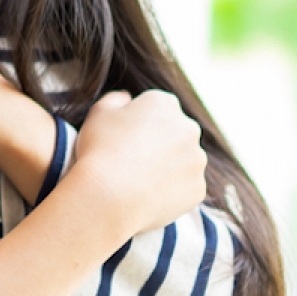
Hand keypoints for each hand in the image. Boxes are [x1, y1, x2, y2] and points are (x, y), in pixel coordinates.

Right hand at [71, 90, 206, 236]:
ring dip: (167, 165)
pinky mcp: (198, 188)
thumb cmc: (99, 150)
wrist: (108, 196)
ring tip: (137, 179)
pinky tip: (147, 193)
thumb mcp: (98, 113)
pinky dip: (170, 189)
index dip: (137, 121)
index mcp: (164, 103)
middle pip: (174, 131)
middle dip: (158, 141)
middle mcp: (188, 127)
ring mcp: (196, 160)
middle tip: (130, 158)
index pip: (155, 106)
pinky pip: (185, 186)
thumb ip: (116, 99)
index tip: (121, 136)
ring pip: (183, 159)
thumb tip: (127, 98)